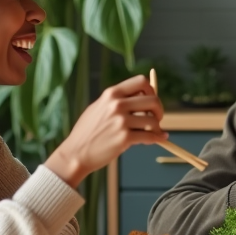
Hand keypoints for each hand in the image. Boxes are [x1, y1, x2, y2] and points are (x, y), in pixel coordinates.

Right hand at [45, 76, 166, 187]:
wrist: (76, 153)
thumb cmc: (88, 131)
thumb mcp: (99, 107)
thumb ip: (118, 101)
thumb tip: (144, 97)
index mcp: (111, 94)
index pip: (141, 81)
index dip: (152, 90)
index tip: (151, 101)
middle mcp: (117, 105)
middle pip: (153, 100)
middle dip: (159, 110)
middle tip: (157, 119)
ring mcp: (121, 121)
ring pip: (153, 120)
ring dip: (157, 127)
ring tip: (154, 132)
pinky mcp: (124, 138)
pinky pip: (150, 136)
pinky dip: (157, 138)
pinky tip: (159, 139)